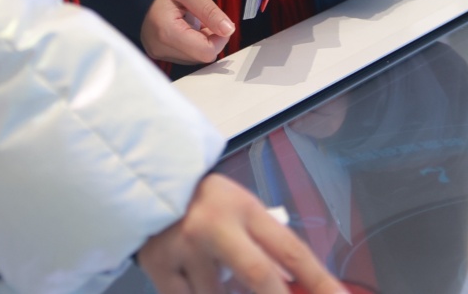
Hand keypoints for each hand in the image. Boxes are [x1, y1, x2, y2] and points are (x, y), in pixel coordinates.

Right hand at [138, 173, 343, 293]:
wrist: (147, 184)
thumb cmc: (204, 202)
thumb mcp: (242, 210)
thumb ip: (265, 246)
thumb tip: (294, 285)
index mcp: (245, 208)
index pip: (292, 251)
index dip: (320, 281)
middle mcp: (217, 226)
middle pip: (259, 277)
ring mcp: (186, 249)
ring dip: (223, 293)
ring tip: (212, 270)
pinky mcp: (159, 268)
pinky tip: (193, 279)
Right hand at [142, 0, 235, 64]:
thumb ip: (210, 11)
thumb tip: (228, 30)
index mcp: (167, 33)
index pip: (206, 52)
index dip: (220, 38)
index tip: (221, 21)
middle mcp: (159, 48)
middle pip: (200, 57)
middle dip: (211, 38)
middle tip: (205, 16)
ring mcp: (156, 51)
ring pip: (193, 57)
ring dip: (201, 40)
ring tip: (193, 18)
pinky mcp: (157, 51)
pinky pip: (183, 54)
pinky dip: (191, 41)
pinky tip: (186, 24)